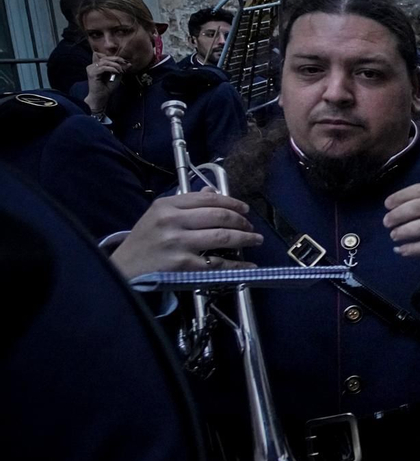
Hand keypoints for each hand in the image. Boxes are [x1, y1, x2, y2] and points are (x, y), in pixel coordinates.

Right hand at [85, 54, 130, 112]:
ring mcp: (91, 69)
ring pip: (104, 62)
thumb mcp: (117, 76)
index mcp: (97, 65)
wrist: (102, 97)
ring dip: (115, 65)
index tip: (125, 62)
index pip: (106, 57)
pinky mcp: (92, 73)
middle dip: (117, 60)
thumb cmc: (108, 87)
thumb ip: (121, 69)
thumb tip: (129, 63)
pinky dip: (112, 69)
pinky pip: (103, 68)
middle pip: (105, 58)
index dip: (116, 58)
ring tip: (121, 70)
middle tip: (124, 64)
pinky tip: (117, 72)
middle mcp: (92, 66)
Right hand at [110, 191, 261, 278]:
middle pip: (219, 216)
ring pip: (222, 237)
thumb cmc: (144, 242)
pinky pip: (217, 263)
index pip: (208, 198)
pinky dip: (237, 265)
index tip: (244, 209)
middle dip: (241, 221)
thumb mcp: (158, 216)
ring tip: (255, 240)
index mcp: (166, 205)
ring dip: (245, 238)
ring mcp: (177, 243)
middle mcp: (171, 221)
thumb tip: (213, 191)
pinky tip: (248, 265)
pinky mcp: (182, 265)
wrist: (123, 269)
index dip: (232, 202)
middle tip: (251, 227)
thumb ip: (186, 203)